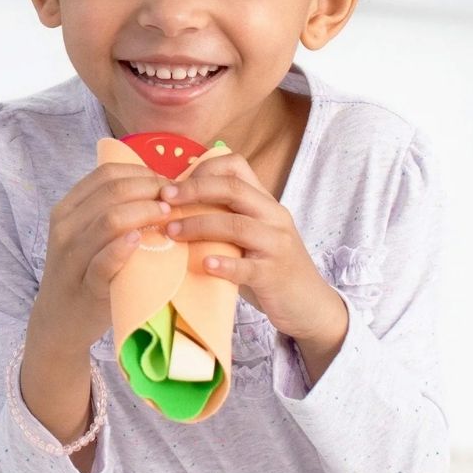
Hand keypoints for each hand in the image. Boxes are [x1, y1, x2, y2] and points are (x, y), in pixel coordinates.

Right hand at [34, 163, 171, 349]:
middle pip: (113, 191)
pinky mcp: (85, 285)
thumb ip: (111, 210)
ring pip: (109, 220)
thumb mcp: (89, 235)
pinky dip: (125, 247)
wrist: (59, 321)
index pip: (107, 174)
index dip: (142, 173)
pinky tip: (142, 240)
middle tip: (175, 200)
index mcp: (68, 208)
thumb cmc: (85, 273)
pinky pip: (104, 261)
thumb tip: (157, 186)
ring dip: (145, 212)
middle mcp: (65, 226)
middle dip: (150, 189)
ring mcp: (71, 256)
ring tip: (168, 217)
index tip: (167, 184)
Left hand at [159, 153, 346, 344]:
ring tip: (172, 232)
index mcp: (266, 202)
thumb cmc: (270, 268)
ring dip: (199, 225)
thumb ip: (226, 218)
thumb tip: (176, 208)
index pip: (237, 167)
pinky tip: (205, 265)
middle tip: (163, 198)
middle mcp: (274, 216)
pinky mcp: (274, 275)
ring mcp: (276, 245)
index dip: (203, 169)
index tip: (174, 184)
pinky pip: (247, 267)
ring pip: (237, 225)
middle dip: (194, 190)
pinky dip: (224, 265)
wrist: (310, 304)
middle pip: (233, 189)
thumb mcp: (253, 235)